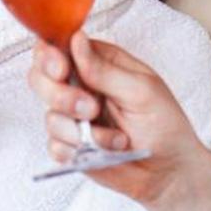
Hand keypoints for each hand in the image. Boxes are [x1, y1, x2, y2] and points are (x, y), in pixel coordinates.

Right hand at [30, 34, 210, 209]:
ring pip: (50, 116)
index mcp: (100, 64)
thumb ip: (105, 69)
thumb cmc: (165, 125)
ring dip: (79, 129)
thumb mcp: (142, 90)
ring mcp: (74, 118)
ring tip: (115, 139)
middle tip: (90, 108)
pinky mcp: (71, 146)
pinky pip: (55, 146)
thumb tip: (76, 39)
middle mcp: (82, 87)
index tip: (61, 70)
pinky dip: (77, 151)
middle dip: (60, 95)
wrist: (169, 171)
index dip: (50, 56)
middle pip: (41, 78)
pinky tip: (101, 152)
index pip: (59, 46)